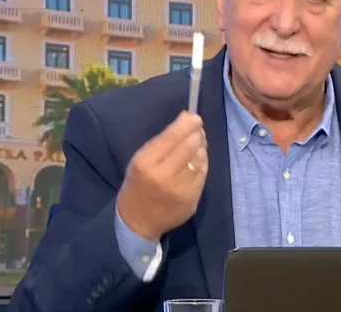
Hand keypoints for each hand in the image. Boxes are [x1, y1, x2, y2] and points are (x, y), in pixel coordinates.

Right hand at [117, 111, 207, 240]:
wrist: (138, 222)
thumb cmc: (137, 186)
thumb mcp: (139, 161)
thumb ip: (161, 142)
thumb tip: (186, 121)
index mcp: (145, 163)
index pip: (171, 137)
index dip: (186, 124)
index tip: (194, 117)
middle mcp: (163, 176)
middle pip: (189, 146)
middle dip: (196, 133)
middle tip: (198, 128)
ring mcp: (180, 189)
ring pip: (199, 159)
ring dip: (201, 147)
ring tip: (198, 143)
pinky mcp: (192, 199)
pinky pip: (203, 174)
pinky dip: (203, 162)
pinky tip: (198, 159)